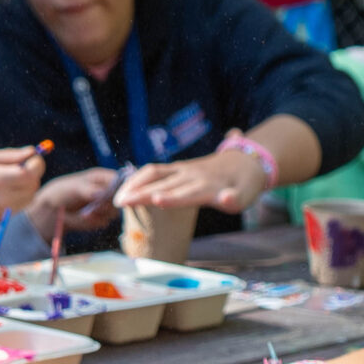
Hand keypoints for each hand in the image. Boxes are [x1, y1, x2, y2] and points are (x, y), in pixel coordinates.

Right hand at [0, 147, 44, 230]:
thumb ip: (8, 156)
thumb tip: (31, 151)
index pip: (31, 173)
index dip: (36, 162)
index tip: (32, 155)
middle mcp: (2, 198)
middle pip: (34, 184)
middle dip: (33, 171)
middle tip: (19, 162)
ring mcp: (2, 211)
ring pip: (30, 195)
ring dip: (27, 183)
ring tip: (7, 175)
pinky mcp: (1, 219)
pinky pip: (21, 204)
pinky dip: (20, 193)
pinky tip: (2, 187)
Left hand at [25, 166, 118, 241]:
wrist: (55, 209)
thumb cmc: (64, 191)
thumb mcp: (75, 187)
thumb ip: (89, 189)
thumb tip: (101, 194)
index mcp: (104, 177)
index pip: (122, 180)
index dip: (123, 187)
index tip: (115, 194)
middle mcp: (109, 191)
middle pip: (122, 197)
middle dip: (110, 203)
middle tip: (97, 205)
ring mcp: (107, 205)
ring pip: (115, 211)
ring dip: (101, 213)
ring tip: (86, 212)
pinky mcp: (102, 218)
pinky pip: (105, 221)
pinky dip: (95, 220)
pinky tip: (84, 217)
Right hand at [114, 145, 267, 214]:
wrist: (246, 161)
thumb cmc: (244, 185)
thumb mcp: (245, 196)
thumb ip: (234, 199)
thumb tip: (227, 198)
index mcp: (208, 185)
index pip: (187, 193)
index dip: (171, 197)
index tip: (156, 199)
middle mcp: (192, 175)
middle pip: (163, 184)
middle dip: (142, 193)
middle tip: (121, 202)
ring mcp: (183, 169)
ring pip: (154, 174)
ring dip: (135, 184)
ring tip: (117, 199)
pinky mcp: (177, 167)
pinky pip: (154, 170)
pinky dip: (138, 178)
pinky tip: (125, 190)